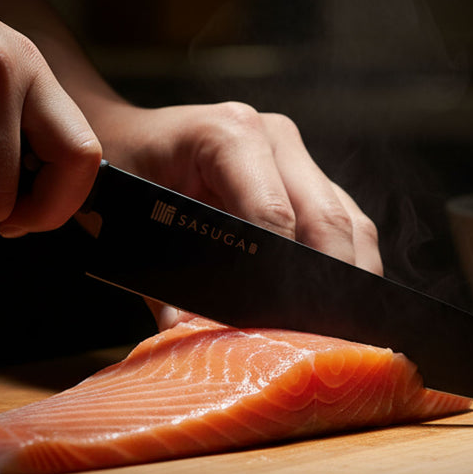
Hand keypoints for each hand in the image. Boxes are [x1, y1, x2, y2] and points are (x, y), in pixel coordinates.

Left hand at [87, 101, 381, 326]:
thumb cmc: (123, 173)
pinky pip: (346, 219)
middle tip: (325, 338)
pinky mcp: (308, 173)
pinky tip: (336, 302)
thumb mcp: (129, 221)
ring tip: (341, 328)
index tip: (283, 323)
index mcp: (227, 135)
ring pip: (349, 219)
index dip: (281, 273)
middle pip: (325, 218)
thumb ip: (158, 281)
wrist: (126, 136)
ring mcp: (295, 152)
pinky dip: (347, 262)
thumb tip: (186, 331)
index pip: (274, 214)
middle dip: (327, 281)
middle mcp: (271, 135)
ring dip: (348, 275)